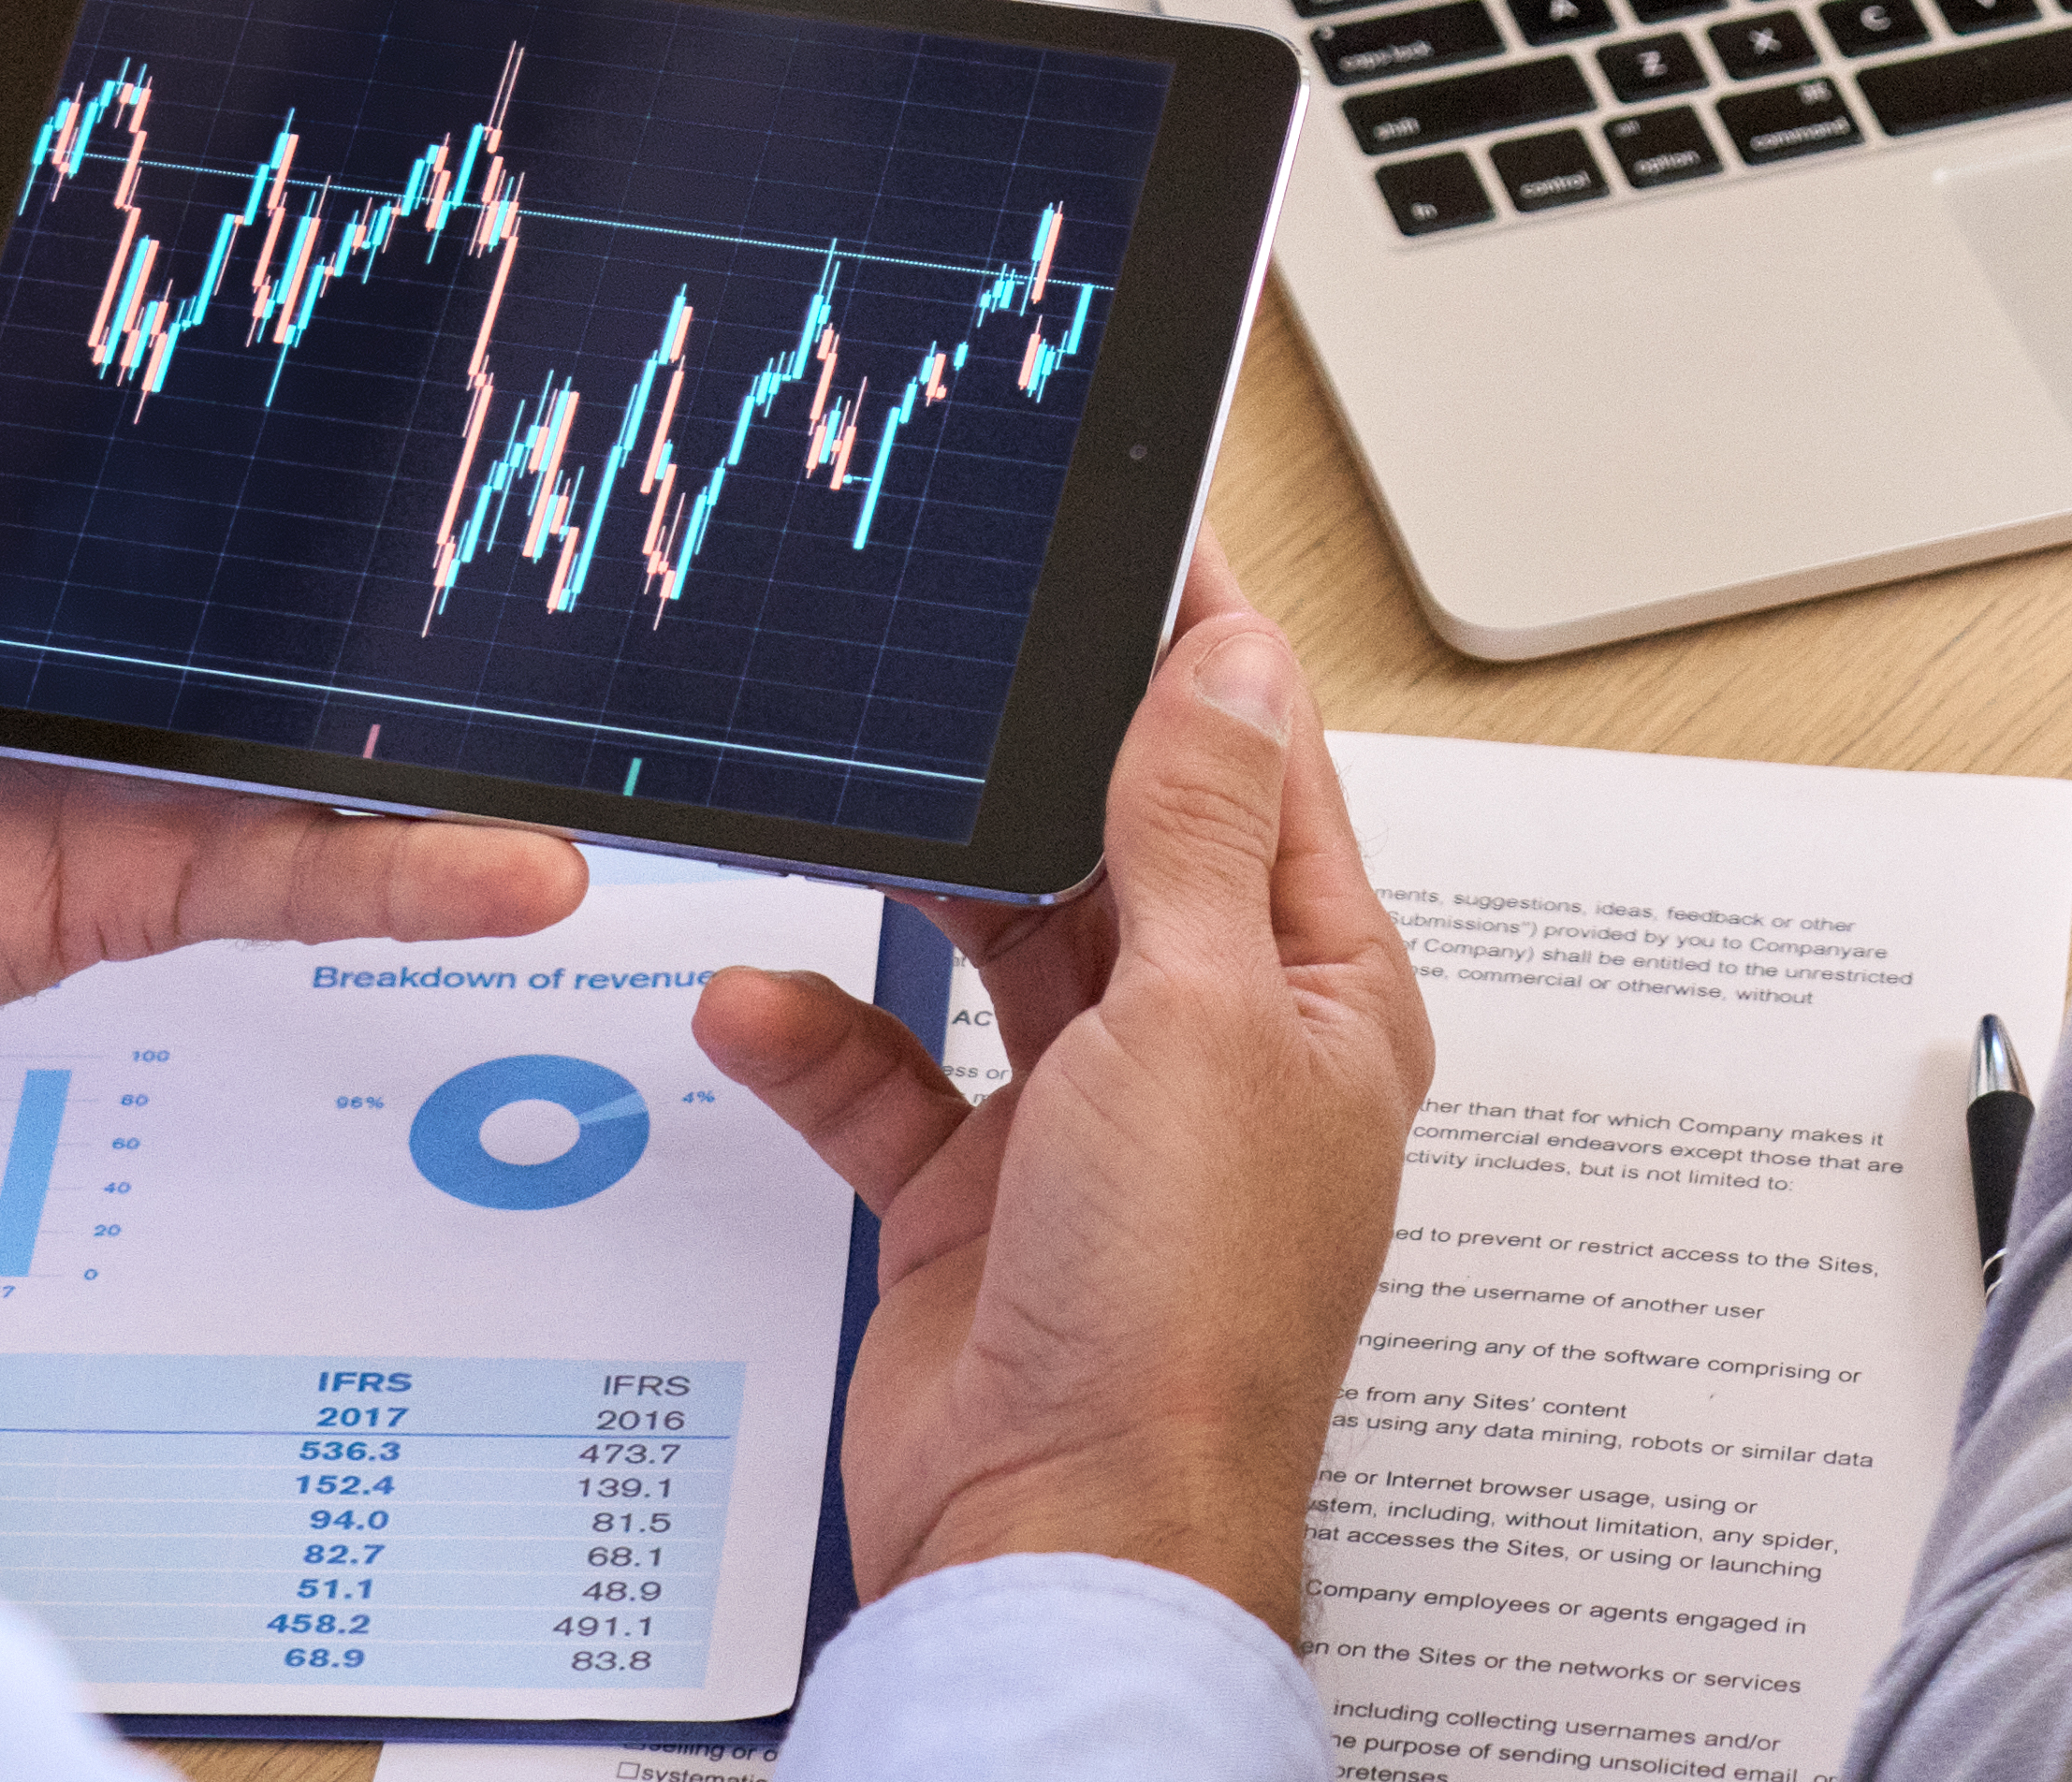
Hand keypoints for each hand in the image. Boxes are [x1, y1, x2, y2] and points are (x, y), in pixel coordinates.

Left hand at [0, 0, 588, 1065]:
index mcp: (58, 482)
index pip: (233, 383)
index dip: (346, 320)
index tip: (460, 227)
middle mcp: (134, 608)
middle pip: (336, 556)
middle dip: (478, 516)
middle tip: (613, 439)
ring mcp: (157, 738)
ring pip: (365, 722)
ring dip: (501, 717)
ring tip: (623, 684)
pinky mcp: (147, 864)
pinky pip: (310, 870)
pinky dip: (425, 875)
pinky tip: (534, 858)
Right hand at [691, 548, 1428, 1637]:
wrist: (1061, 1534)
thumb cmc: (1183, 1312)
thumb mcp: (1197, 1019)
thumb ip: (1192, 830)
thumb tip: (1229, 662)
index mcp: (1315, 997)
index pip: (1263, 771)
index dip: (1203, 651)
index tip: (1140, 536)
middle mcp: (1210, 1050)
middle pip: (1124, 845)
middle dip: (1043, 759)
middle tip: (966, 641)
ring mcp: (1089, 1126)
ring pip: (997, 948)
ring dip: (921, 888)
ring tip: (854, 791)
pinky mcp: (972, 1202)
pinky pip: (883, 1077)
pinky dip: (816, 1035)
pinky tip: (755, 996)